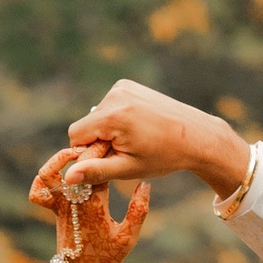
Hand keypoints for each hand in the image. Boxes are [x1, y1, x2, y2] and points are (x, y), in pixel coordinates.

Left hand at [28, 154, 151, 262]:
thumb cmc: (105, 258)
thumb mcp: (128, 238)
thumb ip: (139, 211)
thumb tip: (144, 184)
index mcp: (94, 207)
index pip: (98, 171)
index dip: (105, 154)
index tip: (114, 145)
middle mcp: (74, 203)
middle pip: (75, 167)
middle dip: (86, 151)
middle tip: (98, 144)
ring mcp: (60, 206)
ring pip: (48, 176)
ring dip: (58, 160)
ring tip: (75, 151)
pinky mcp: (53, 209)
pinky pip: (39, 191)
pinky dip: (44, 178)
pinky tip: (60, 170)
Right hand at [51, 76, 251, 198]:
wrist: (196, 136)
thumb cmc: (164, 156)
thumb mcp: (127, 169)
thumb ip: (95, 171)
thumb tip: (66, 177)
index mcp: (114, 115)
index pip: (76, 134)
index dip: (88, 152)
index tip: (110, 159)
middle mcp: (116, 94)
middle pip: (87, 124)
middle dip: (99, 140)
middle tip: (127, 151)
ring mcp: (123, 86)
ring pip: (97, 116)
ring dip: (108, 130)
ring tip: (136, 138)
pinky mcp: (128, 85)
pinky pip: (109, 106)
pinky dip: (117, 118)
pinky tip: (138, 126)